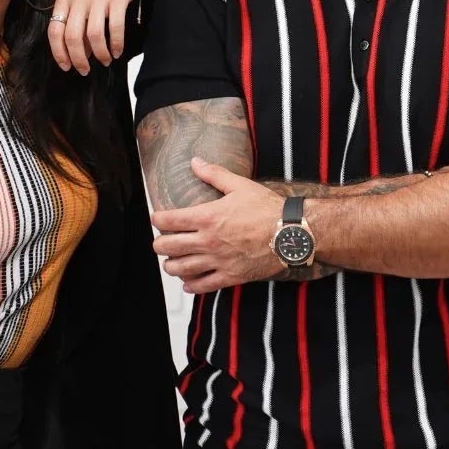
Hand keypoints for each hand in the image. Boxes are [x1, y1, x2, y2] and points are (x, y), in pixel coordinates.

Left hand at [48, 0, 151, 73]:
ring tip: (105, 61)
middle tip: (85, 70)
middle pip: (72, 36)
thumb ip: (77, 23)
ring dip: (99, 53)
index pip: (54, 30)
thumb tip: (79, 53)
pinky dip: (116, 44)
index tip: (66, 66)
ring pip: (93, 34)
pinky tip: (117, 51)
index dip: (59, 53)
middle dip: (78, 58)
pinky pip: (115, 27)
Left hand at [149, 158, 288, 293]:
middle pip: (167, 247)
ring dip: (171, 266)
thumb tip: (196, 162)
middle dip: (159, 244)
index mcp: (207, 217)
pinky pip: (203, 285)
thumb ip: (214, 174)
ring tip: (171, 263)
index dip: (158, 219)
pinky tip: (188, 283)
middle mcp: (207, 240)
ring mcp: (217, 260)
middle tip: (161, 242)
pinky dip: (191, 286)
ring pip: (180, 269)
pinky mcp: (230, 276)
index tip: (158, 219)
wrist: (291, 233)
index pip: (168, 220)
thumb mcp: (240, 185)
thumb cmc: (268, 209)